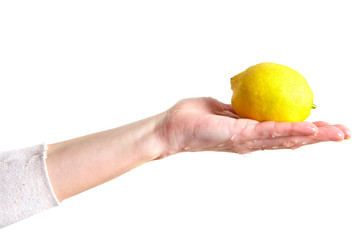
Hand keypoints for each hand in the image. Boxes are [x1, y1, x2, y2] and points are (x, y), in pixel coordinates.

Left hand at [159, 97, 350, 154]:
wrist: (172, 127)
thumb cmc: (193, 118)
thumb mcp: (221, 108)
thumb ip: (238, 109)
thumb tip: (248, 103)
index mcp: (249, 133)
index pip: (282, 133)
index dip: (304, 131)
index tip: (325, 126)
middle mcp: (251, 141)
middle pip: (290, 140)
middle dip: (318, 138)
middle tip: (344, 134)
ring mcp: (247, 140)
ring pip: (286, 139)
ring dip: (313, 136)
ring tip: (338, 133)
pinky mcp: (239, 137)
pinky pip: (269, 132)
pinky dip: (291, 131)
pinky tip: (310, 129)